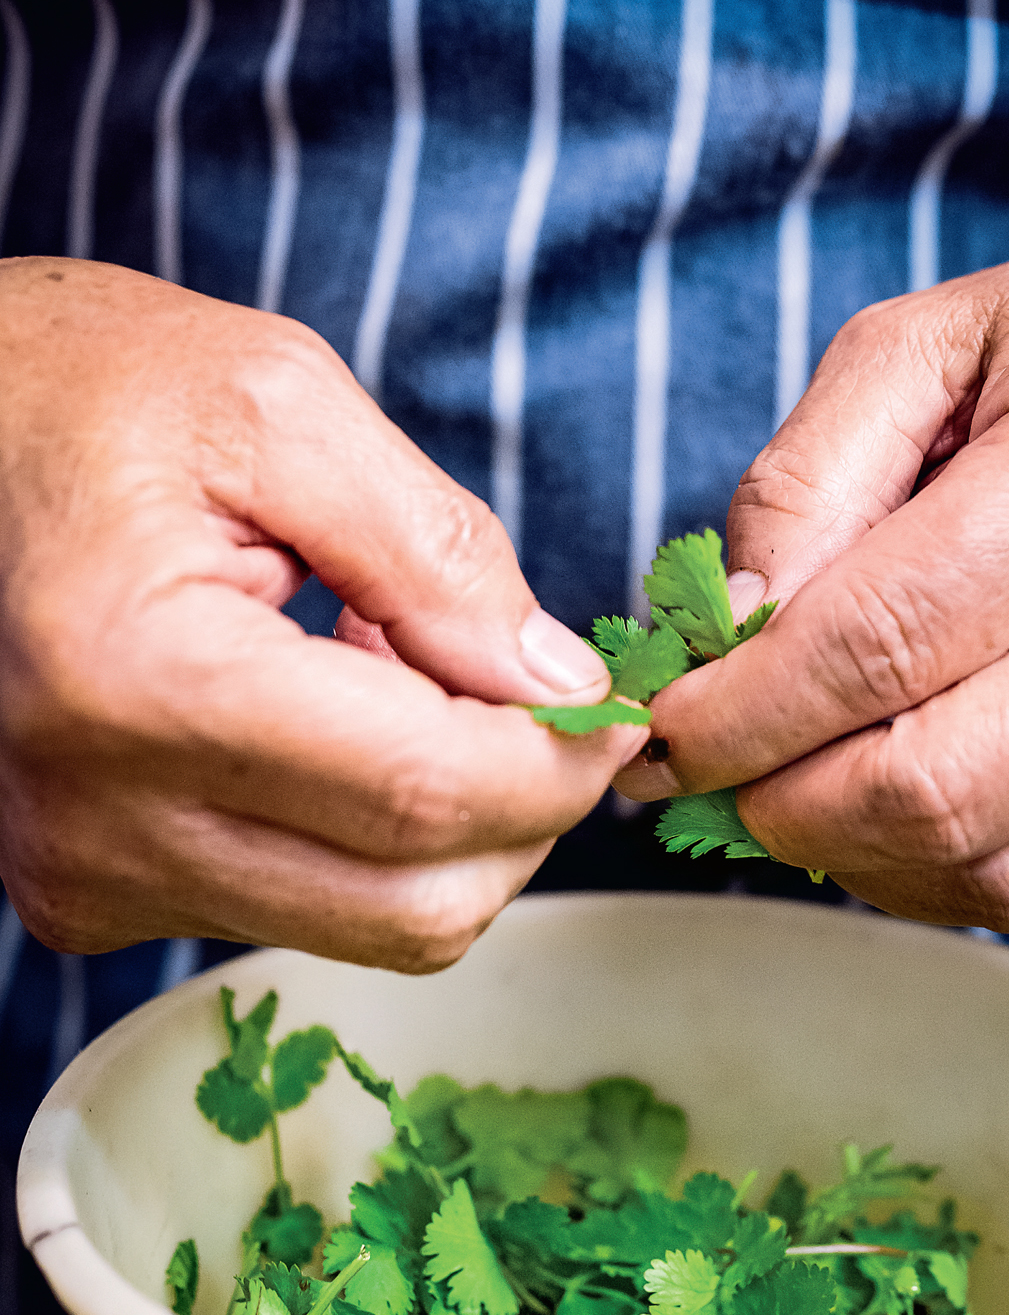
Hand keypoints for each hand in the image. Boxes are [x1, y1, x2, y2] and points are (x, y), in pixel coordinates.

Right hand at [0, 258, 643, 968]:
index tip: (616, 707)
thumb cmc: (105, 390)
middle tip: (534, 698)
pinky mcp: (92, 893)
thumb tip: (561, 688)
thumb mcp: (287, 408)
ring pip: (372, 924)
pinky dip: (369, 833)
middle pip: (414, 904)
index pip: (425, 791)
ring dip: (447, 822)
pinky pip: (307, 906)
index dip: (558, 760)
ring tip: (401, 677)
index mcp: (140, 680)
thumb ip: (442, 555)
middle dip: (522, 810)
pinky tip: (333, 718)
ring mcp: (87, 873)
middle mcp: (98, 817)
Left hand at [617, 237, 1008, 931]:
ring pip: (987, 871)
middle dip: (777, 801)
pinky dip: (932, 872)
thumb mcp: (922, 344)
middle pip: (932, 787)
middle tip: (714, 769)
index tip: (660, 730)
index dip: (740, 711)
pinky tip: (890, 803)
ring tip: (795, 782)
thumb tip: (730, 629)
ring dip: (847, 851)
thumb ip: (806, 478)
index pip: (876, 643)